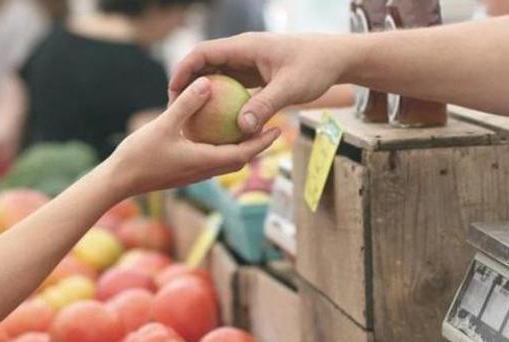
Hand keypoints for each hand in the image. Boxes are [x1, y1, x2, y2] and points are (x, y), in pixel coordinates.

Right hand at [106, 77, 280, 197]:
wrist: (119, 181)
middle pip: (240, 159)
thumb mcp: (164, 124)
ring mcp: (194, 173)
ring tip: (249, 128)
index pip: (243, 154)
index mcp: (205, 162)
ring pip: (226, 161)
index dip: (262, 142)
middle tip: (272, 127)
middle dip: (257, 145)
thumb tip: (208, 82)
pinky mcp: (184, 172)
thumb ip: (187, 104)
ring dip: (240, 147)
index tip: (278, 129)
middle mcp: (204, 171)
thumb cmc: (139, 155)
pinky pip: (211, 159)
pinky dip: (221, 147)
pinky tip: (216, 132)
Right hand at [169, 33, 353, 134]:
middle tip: (175, 110)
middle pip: (204, 64)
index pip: (203, 53)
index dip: (183, 70)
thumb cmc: (316, 67)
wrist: (336, 58)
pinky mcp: (256, 74)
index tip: (172, 92)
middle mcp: (243, 52)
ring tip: (191, 118)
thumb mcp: (290, 88)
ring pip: (217, 76)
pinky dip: (222, 101)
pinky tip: (217, 123)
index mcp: (245, 47)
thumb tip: (242, 128)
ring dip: (203, 94)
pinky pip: (232, 86)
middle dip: (187, 84)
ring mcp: (249, 63)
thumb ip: (265, 106)